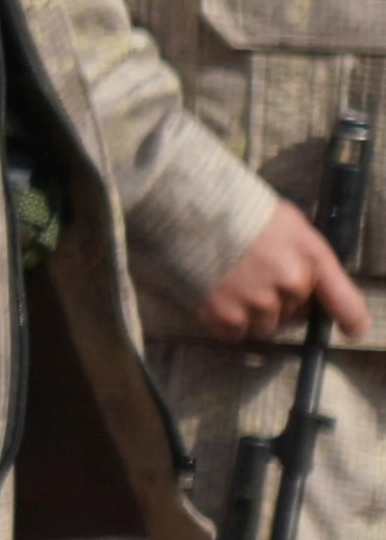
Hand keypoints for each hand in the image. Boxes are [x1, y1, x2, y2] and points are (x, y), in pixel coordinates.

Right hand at [197, 197, 370, 349]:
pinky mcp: (224, 312)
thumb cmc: (239, 209)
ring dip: (251, 315)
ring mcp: (257, 299)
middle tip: (254, 281)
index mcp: (311, 257)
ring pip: (265, 327)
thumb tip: (307, 289)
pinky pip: (234, 333)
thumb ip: (304, 258)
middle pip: (294, 313)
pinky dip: (225, 322)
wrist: (188, 206)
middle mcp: (290, 282)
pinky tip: (215, 298)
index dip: (350, 320)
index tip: (351, 329)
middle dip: (279, 303)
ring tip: (231, 288)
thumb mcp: (288, 224)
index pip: (344, 301)